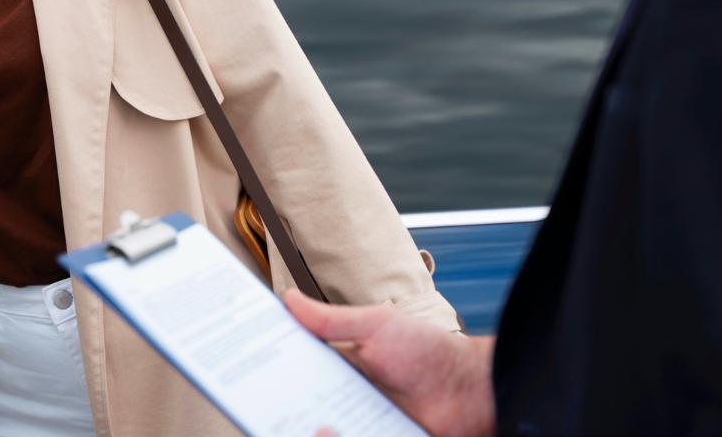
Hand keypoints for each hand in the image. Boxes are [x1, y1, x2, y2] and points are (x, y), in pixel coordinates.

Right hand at [285, 290, 495, 436]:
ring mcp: (361, 428)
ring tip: (318, 427)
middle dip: (284, 414)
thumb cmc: (428, 351)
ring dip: (316, 430)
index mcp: (338, 369)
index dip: (271, 380)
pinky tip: (329, 431)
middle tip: (269, 412)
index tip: (248, 380)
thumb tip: (289, 298)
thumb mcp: (376, 326)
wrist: (474, 390)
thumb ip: (331, 319)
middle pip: (303, 414)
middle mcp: (345, 402)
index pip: (294, 377)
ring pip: (324, 433)